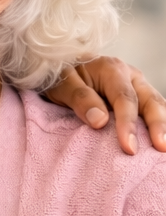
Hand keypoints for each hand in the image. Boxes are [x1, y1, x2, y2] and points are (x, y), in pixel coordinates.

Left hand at [46, 58, 165, 153]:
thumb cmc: (60, 76)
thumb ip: (80, 99)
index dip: (128, 124)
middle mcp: (130, 76)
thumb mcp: (62, 84)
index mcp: (112, 69)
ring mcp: (136, 86)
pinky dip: (158, 124)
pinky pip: (151, 110)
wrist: (60, 67)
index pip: (125, 98)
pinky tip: (160, 139)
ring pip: (156, 105)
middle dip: (158, 125)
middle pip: (150, 101)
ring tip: (164, 147)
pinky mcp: (137, 97)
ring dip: (163, 125)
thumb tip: (101, 121)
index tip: (129, 147)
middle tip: (161, 147)